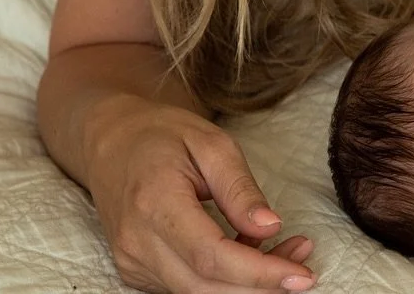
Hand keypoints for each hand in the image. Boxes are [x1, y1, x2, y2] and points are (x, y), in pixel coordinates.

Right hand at [86, 97, 315, 292]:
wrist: (109, 143)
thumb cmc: (163, 135)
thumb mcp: (212, 143)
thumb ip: (240, 188)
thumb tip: (272, 227)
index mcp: (155, 203)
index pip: (211, 257)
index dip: (260, 274)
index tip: (302, 275)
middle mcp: (137, 242)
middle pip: (206, 288)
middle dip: (261, 285)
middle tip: (303, 261)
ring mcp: (132, 261)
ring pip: (198, 293)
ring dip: (247, 284)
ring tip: (286, 249)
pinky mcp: (136, 271)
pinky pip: (187, 286)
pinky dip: (225, 278)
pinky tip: (248, 248)